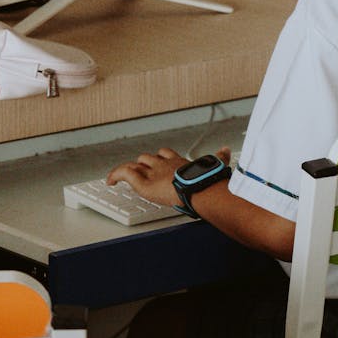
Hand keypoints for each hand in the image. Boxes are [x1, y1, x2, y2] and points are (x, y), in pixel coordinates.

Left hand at [106, 147, 231, 207]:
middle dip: (144, 165)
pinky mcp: (144, 183)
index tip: (159, 162)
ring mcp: (153, 172)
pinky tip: (109, 182)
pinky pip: (124, 174)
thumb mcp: (216, 165)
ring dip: (130, 170)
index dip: (160, 158)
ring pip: (136, 165)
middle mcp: (164, 164)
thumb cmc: (208, 180)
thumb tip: (228, 150)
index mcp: (179, 162)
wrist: (200, 188)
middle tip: (141, 173)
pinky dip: (115, 176)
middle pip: (148, 158)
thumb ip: (220, 157)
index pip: (165, 154)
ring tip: (122, 178)